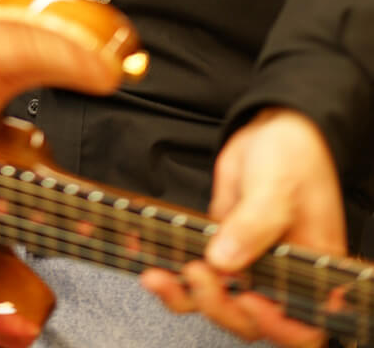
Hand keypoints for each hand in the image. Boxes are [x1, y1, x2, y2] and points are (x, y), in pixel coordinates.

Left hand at [141, 107, 346, 343]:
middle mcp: (279, 280)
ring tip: (157, 276)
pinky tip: (146, 257)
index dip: (274, 325)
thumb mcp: (277, 188)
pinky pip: (194, 270)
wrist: (272, 130)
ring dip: (183, 294)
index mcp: (311, 275)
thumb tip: (223, 261)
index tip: (248, 301)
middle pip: (248, 318)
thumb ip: (254, 224)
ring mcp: (246, 267)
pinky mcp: (217, 250)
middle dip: (217, 304)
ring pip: (215, 300)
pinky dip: (170, 269)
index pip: (300, 327)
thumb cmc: (293, 158)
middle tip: (196, 273)